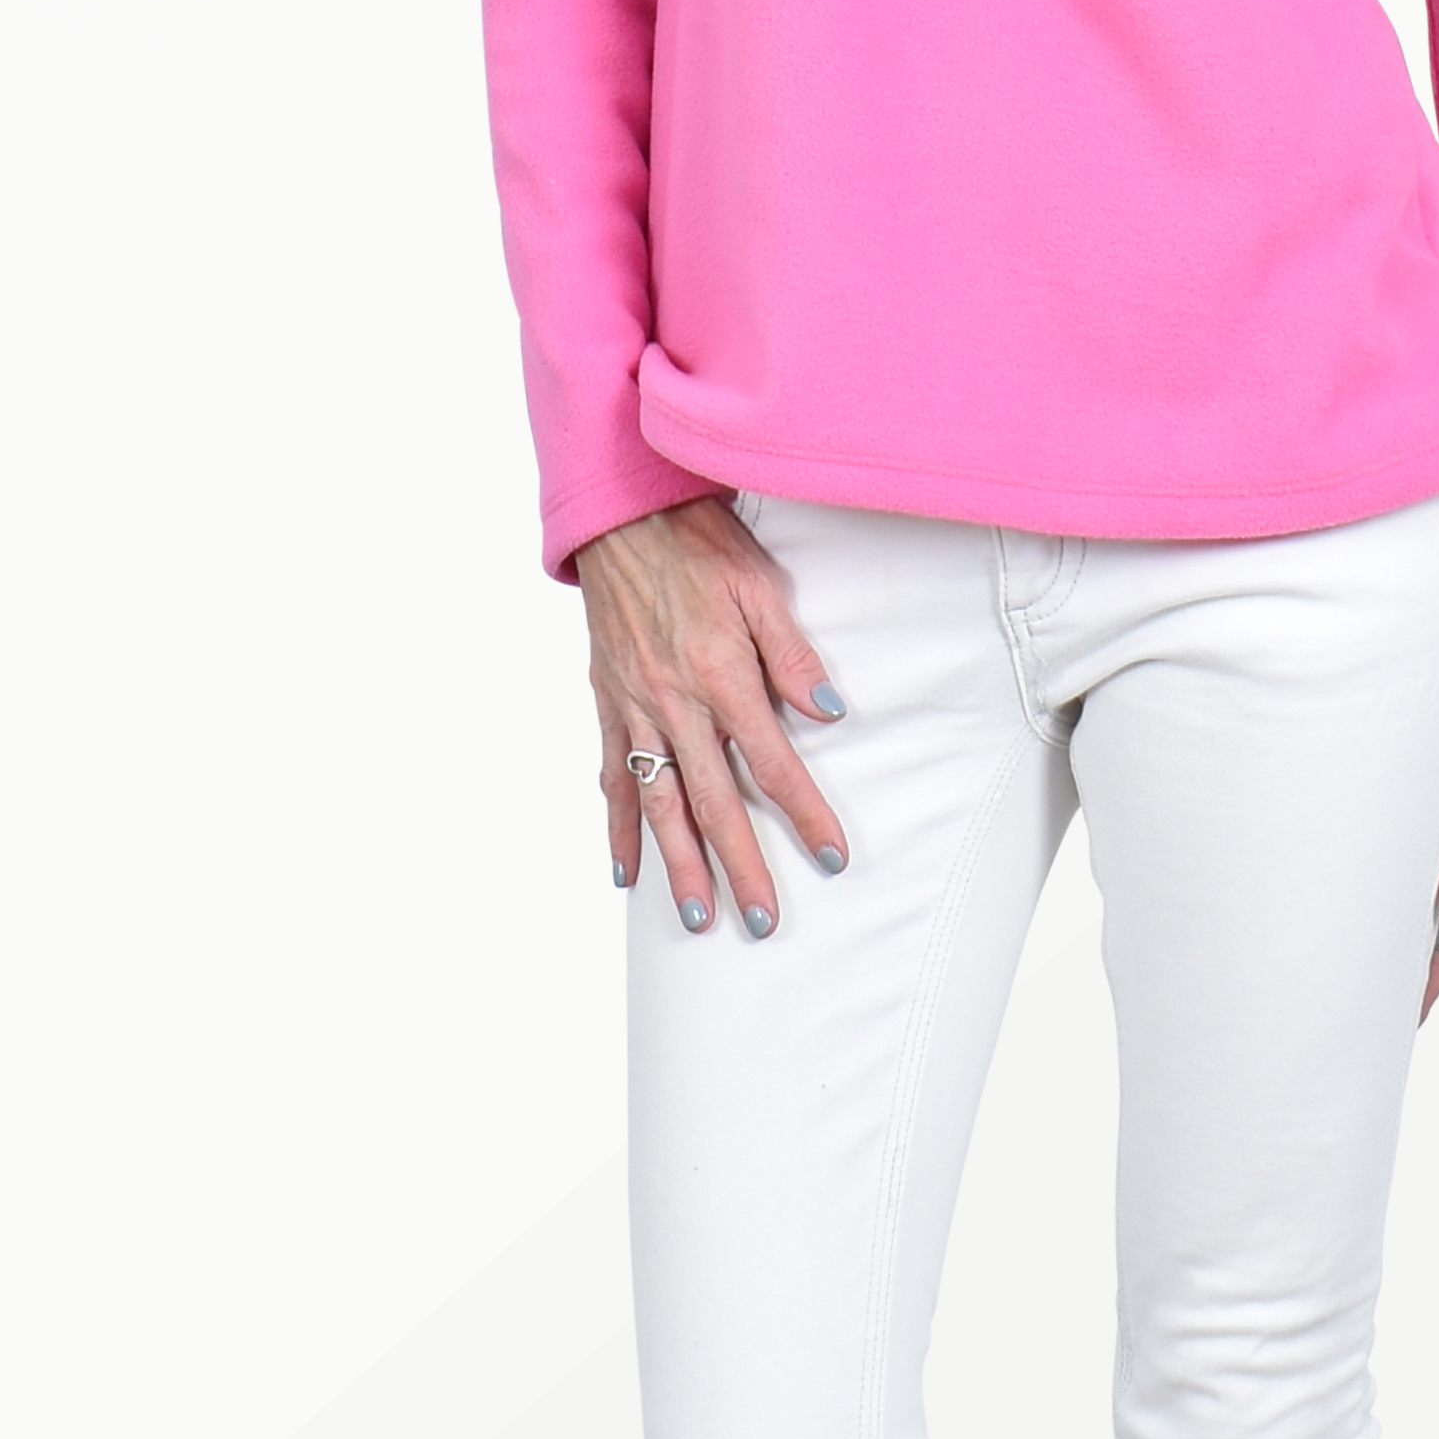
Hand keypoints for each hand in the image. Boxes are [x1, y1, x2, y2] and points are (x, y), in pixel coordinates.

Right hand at [575, 496, 848, 937]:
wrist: (621, 517)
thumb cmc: (698, 543)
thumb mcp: (760, 584)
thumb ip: (791, 653)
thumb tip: (827, 713)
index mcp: (720, 675)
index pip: (773, 762)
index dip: (804, 813)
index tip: (831, 856)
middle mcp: (674, 703)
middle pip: (714, 802)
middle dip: (743, 866)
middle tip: (764, 921)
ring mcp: (635, 708)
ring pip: (660, 803)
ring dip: (680, 865)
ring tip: (700, 917)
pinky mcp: (607, 704)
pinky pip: (611, 777)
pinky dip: (618, 827)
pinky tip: (626, 872)